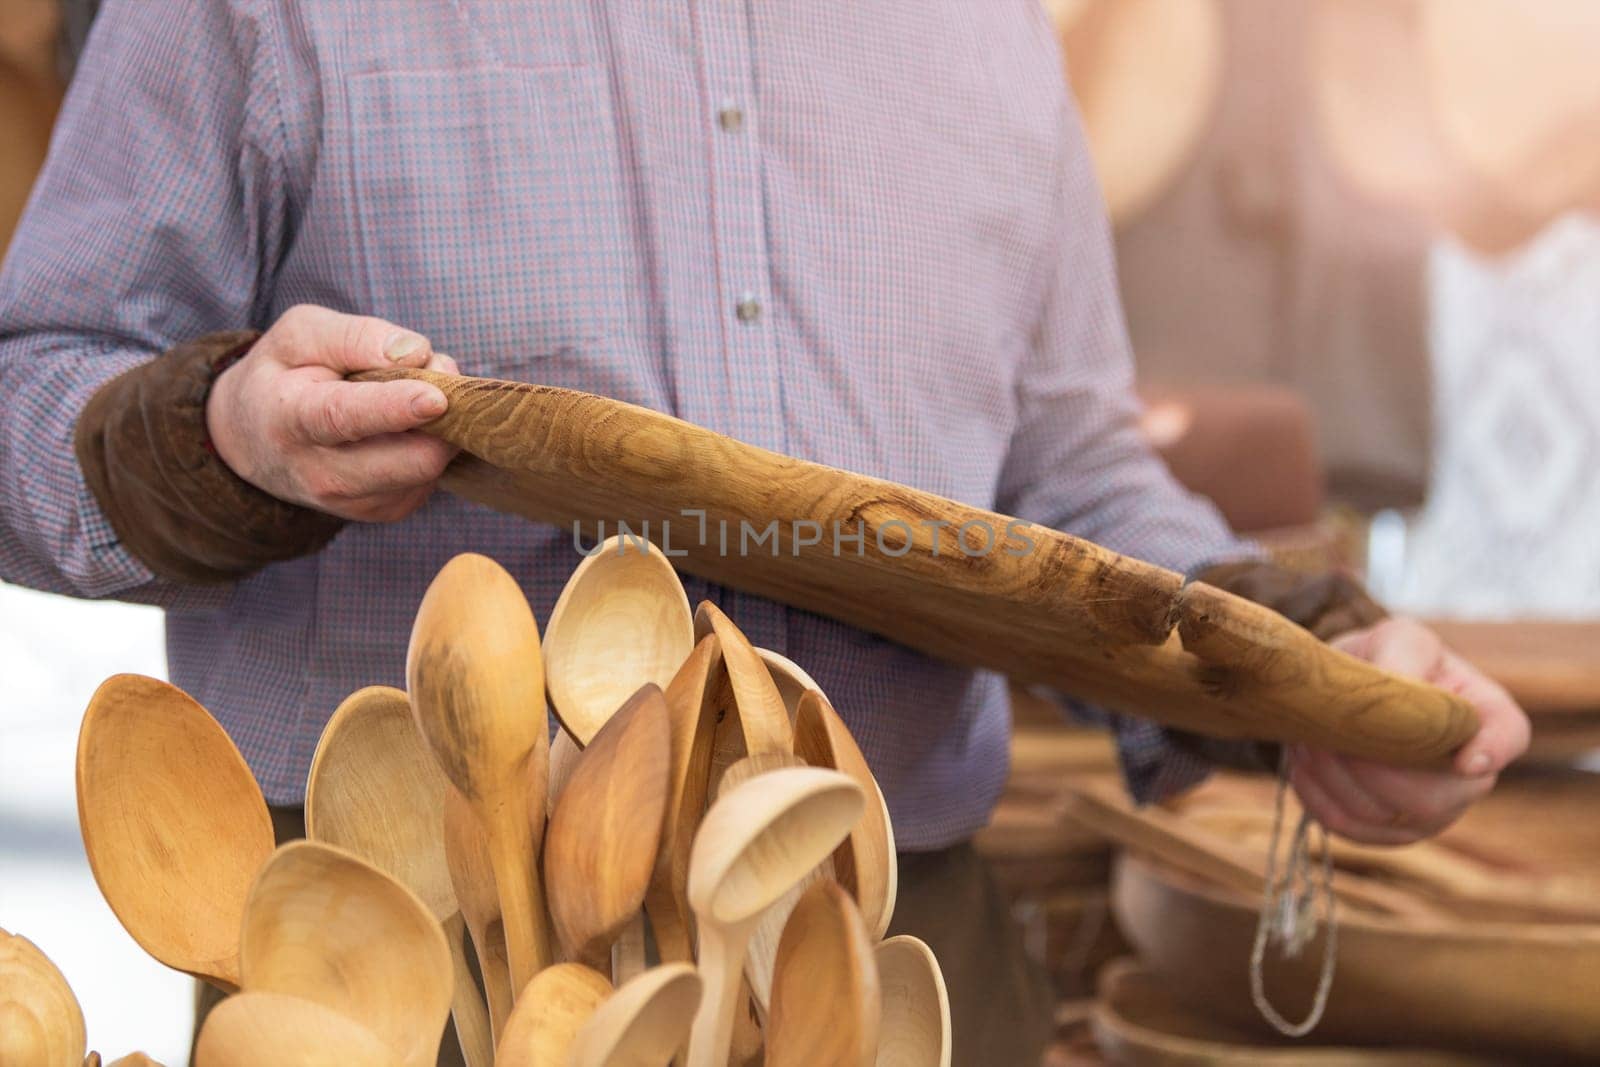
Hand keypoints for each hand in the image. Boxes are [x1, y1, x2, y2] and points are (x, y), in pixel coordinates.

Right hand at [206, 304, 459, 521]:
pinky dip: (431, 445)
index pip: (346, 417)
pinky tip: (404, 428)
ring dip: (440, 427)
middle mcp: (322, 473)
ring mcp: (356, 501)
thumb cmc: (283, 376)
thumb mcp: (300, 335)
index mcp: (292, 419)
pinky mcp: (384, 510)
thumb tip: (417, 353)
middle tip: (436, 371)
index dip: (396, 408)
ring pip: (430, 467)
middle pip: (412, 460)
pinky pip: (431, 477)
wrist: (253, 443)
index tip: (436, 398)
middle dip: (445, 414)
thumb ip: (355, 336)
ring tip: (409, 397)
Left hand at [1289, 617, 1529, 844]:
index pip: (1507, 737)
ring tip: (1312, 736)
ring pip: (1383, 816)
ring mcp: (1431, 813)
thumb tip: (1402, 688)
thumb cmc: (1387, 658)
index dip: (1491, 751)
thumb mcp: (1400, 639)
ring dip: (1334, 775)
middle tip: (1331, 730)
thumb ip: (1404, 653)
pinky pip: (1349, 826)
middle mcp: (1470, 777)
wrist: (1351, 689)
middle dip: (1371, 767)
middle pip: (1431, 799)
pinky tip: (1305, 760)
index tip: (1466, 760)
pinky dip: (1317, 793)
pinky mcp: (1385, 830)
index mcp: (1487, 717)